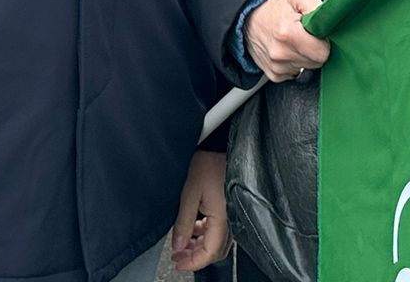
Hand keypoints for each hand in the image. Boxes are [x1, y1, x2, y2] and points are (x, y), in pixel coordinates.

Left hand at [170, 149, 229, 270]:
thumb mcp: (190, 193)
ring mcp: (232, 215)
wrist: (221, 145)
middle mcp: (230, 221)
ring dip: (199, 246)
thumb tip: (178, 245)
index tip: (178, 263)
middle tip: (177, 256)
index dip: (193, 263)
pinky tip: (194, 228)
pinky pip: (218, 230)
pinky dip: (205, 234)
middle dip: (194, 257)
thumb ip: (184, 222)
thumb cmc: (209, 163)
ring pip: (216, 242)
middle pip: (214, 251)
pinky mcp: (230, 208)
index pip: (210, 253)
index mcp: (222, 219)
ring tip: (182, 243)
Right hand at [243, 0, 330, 82]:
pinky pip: (297, 73)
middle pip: (317, 61)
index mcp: (288, 34)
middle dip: (316, 48)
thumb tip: (333, 20)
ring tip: (296, 40)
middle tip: (307, 35)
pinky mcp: (275, 75)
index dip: (325, 41)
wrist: (249, 19)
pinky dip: (296, 62)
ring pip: (309, 68)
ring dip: (306, 55)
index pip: (323, 52)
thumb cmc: (274, 8)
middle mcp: (281, 53)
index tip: (319, 34)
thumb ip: (317, 6)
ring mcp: (277, 67)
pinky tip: (289, 50)